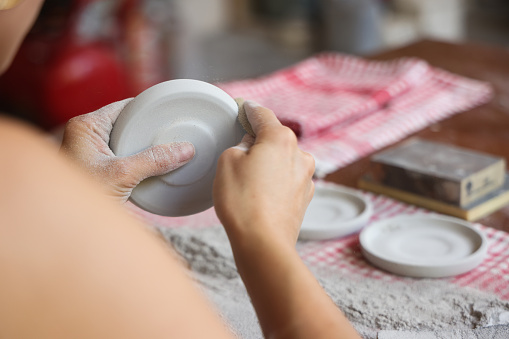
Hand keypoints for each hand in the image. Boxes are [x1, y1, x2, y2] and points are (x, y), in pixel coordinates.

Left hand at [60, 99, 194, 201]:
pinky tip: (154, 167)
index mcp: (86, 126)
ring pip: (127, 141)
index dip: (149, 108)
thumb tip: (186, 150)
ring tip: (169, 148)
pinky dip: (139, 160)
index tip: (172, 113)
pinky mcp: (98, 168)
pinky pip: (124, 156)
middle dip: (150, 129)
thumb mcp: (122, 175)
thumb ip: (153, 161)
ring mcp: (92, 152)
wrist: (66, 226)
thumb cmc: (81, 197)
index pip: (125, 106)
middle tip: (175, 133)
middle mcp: (87, 135)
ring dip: (145, 146)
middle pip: (128, 123)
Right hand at [213, 100, 314, 248]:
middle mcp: (300, 154)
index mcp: (281, 139)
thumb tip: (249, 148)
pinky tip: (260, 194)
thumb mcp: (227, 161)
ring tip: (248, 180)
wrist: (263, 242)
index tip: (243, 107)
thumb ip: (239, 145)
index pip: (262, 115)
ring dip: (267, 163)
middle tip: (238, 151)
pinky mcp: (304, 198)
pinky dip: (275, 181)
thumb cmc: (243, 202)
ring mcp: (306, 177)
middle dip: (257, 142)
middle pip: (275, 138)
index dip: (249, 110)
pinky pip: (287, 180)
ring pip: (282, 160)